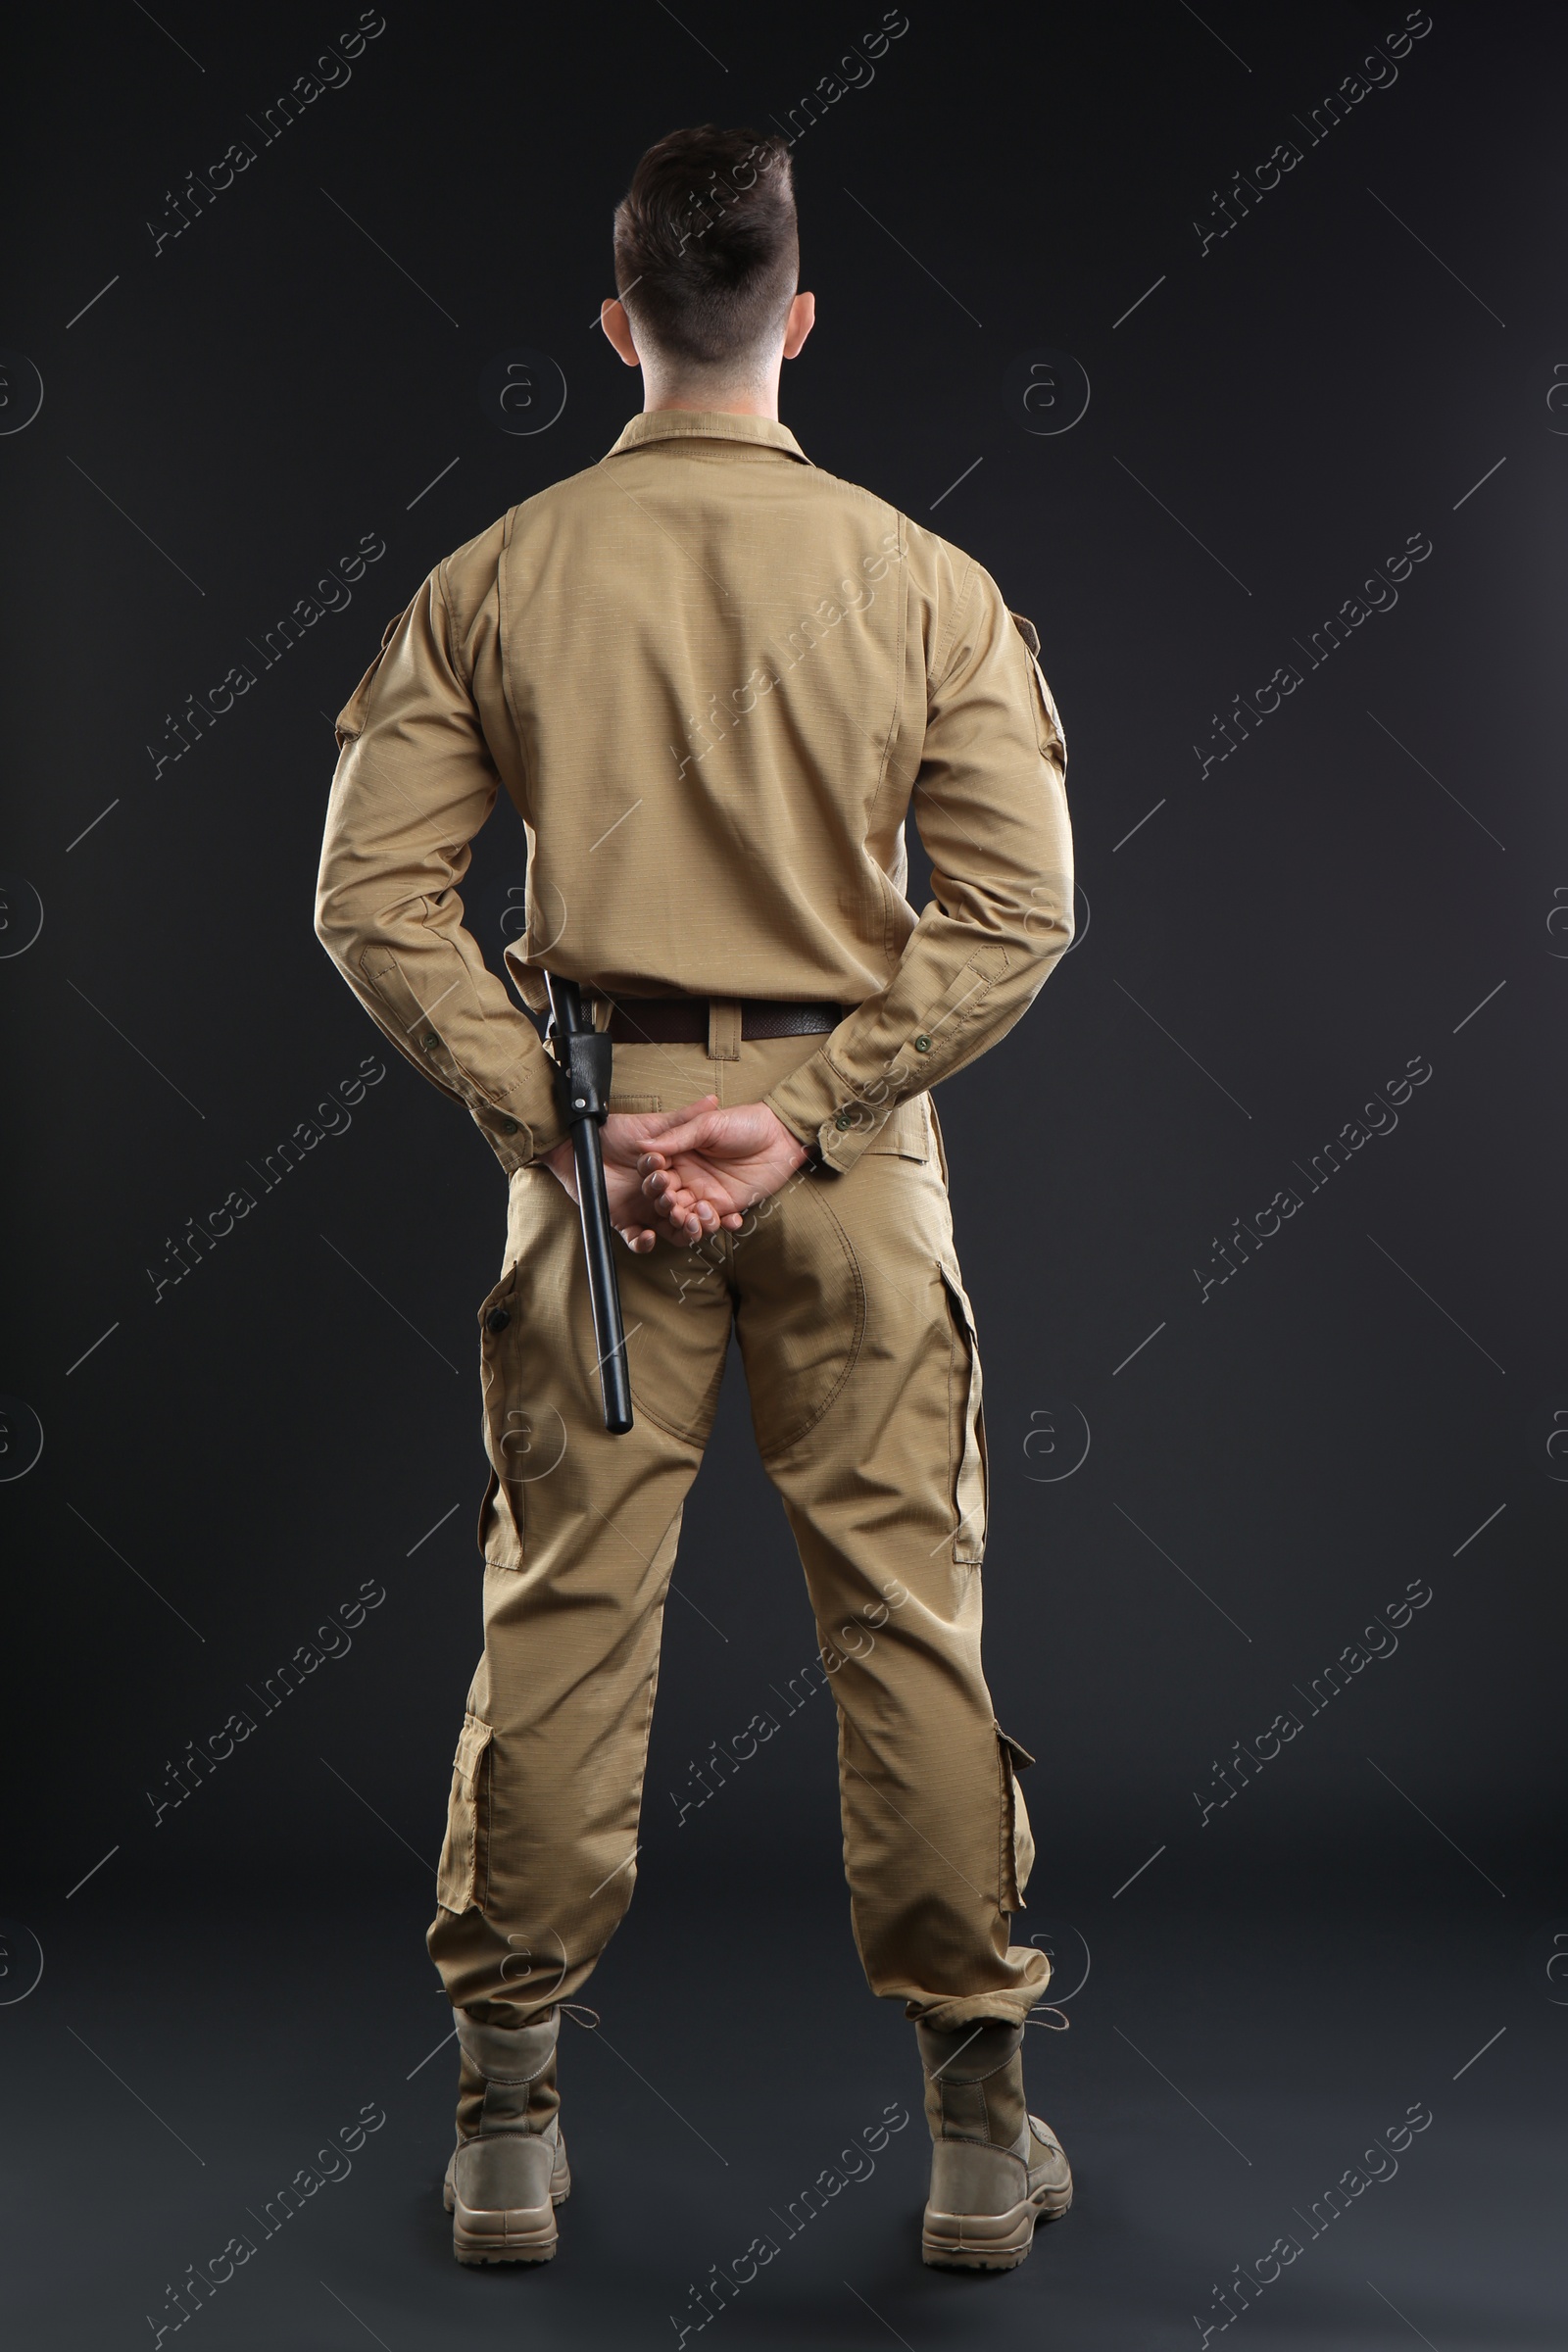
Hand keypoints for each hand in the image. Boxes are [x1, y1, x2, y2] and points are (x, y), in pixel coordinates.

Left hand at [542, 1097, 733, 1252]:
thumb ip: (684, 1118)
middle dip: (700, 1220)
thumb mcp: (654, 1125)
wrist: (578, 1143)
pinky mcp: (623, 1221)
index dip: (718, 1204)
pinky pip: (636, 1239)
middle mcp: (664, 1195)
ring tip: (682, 1223)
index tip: (734, 1212)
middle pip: (689, 1215)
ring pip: (669, 1229)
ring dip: (679, 1231)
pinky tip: (648, 1236)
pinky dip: (642, 1242)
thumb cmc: (615, 1131)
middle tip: (704, 1215)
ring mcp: (644, 1210)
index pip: (702, 1195)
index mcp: (676, 1176)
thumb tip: (713, 1101)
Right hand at [637, 1101, 809, 1234]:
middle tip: (674, 1203)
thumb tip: (641, 1145)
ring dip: (686, 1220)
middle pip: (666, 1197)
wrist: (779, 1136)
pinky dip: (711, 1225)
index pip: (655, 1171)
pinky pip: (711, 1222)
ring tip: (695, 1217)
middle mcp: (686, 1176)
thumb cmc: (743, 1122)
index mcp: (677, 1154)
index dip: (652, 1178)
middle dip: (667, 1204)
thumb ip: (676, 1137)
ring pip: (685, 1214)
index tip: (657, 1179)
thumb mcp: (707, 1125)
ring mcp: (704, 1193)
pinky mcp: (723, 1207)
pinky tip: (719, 1218)